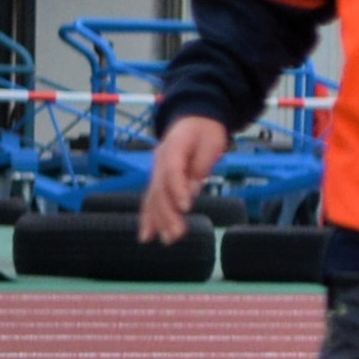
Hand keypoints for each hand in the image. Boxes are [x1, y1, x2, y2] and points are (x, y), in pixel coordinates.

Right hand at [138, 115, 232, 244]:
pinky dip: (149, 217)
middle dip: (167, 213)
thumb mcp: (211, 143)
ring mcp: (156, 171)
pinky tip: (147, 234)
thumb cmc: (206, 131)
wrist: (194, 119)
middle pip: (160, 189)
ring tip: (166, 239)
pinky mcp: (158, 180)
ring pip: (153, 197)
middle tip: (176, 235)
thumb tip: (191, 190)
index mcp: (172, 148)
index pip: (172, 171)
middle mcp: (159, 162)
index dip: (177, 189)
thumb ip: (200, 166)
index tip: (185, 207)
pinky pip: (151, 199)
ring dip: (158, 220)